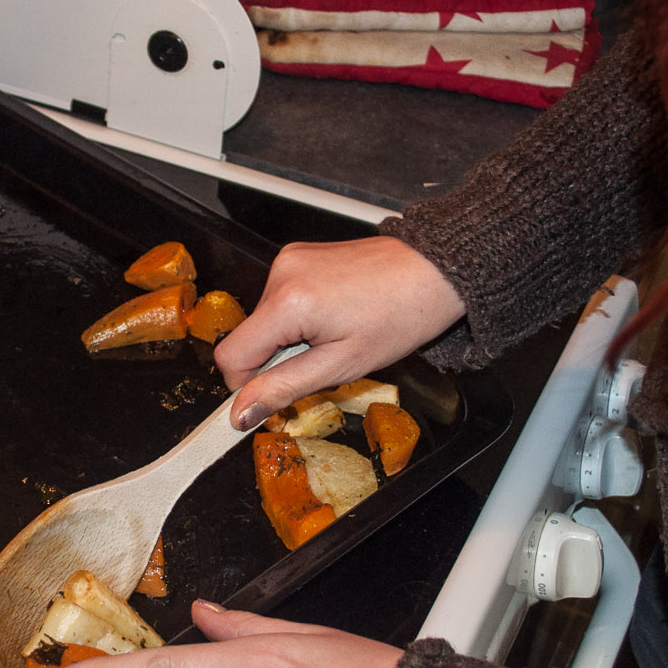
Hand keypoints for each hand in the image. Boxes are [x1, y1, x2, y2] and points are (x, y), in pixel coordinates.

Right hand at [216, 237, 463, 428]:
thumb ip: (284, 388)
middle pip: (249, 337)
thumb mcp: (342, 366)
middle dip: (277, 360)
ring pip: (265, 320)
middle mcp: (280, 273)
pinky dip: (299, 318)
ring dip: (290, 339)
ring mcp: (289, 259)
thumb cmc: (401, 316)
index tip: (273, 398)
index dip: (246, 385)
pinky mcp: (299, 255)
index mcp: (288, 302)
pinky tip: (335, 317)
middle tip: (324, 362)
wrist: (435, 271)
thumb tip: (241, 413)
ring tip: (336, 335)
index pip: (232, 355)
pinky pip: (280, 299)